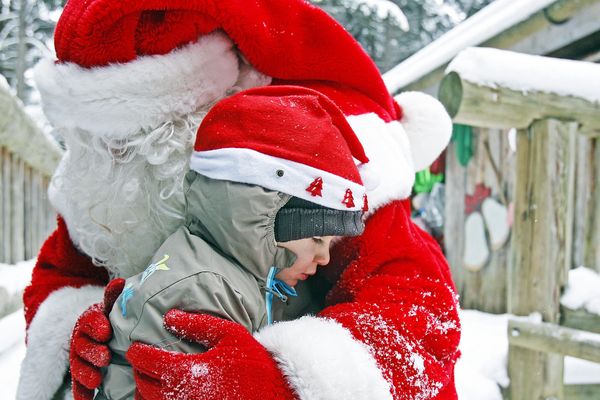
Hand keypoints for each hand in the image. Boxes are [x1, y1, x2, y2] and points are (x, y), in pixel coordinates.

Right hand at [70, 278, 124, 399]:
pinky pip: (77, 383)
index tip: (105, 330)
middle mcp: (83, 338)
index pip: (90, 320)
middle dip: (92, 351)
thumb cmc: (112, 318)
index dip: (96, 325)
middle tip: (105, 357)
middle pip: (82, 345)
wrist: (104, 333)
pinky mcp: (81, 373)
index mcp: (91, 320)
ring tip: (96, 379)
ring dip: (85, 372)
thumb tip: (119, 282)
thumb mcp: (113, 307)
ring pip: (79, 364)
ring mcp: (80, 356)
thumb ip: (114, 297)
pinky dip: (80, 392)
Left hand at [126, 310, 296, 399]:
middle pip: (142, 384)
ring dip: (144, 391)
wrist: (275, 394)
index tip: (134, 348)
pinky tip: (165, 395)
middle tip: (142, 362)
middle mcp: (180, 394)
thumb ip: (196, 324)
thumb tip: (169, 315)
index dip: (136, 352)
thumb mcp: (228, 335)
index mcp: (186, 370)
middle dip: (139, 371)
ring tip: (149, 380)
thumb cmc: (253, 363)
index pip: (146, 361)